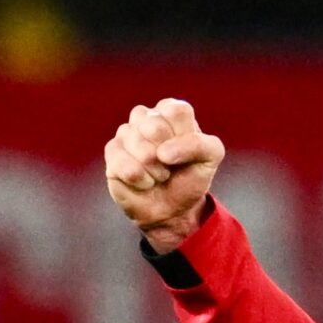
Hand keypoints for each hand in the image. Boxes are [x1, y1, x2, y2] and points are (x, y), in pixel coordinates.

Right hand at [104, 97, 225, 252]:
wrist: (173, 210)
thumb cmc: (190, 179)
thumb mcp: (210, 158)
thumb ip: (199, 144)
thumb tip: (162, 152)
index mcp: (171, 112)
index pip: (176, 112)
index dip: (184, 139)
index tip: (187, 154)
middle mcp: (146, 117)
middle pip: (154, 127)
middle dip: (168, 156)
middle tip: (170, 167)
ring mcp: (126, 133)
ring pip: (138, 146)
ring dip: (155, 170)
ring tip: (159, 176)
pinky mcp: (112, 152)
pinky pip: (123, 163)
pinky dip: (140, 179)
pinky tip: (144, 182)